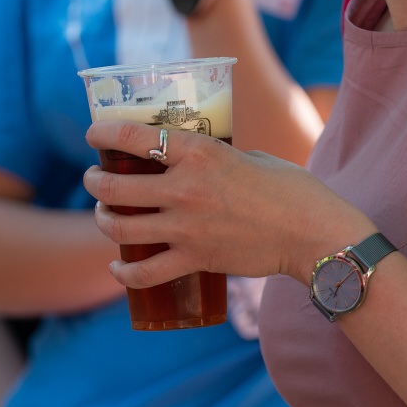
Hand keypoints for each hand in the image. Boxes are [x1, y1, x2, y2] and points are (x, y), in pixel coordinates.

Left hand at [82, 120, 375, 290]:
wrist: (313, 233)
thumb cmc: (290, 189)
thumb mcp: (247, 156)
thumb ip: (214, 159)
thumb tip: (192, 163)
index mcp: (199, 152)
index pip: (133, 136)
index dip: (103, 133)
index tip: (93, 133)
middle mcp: (184, 188)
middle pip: (113, 186)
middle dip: (94, 182)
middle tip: (94, 179)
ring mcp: (186, 227)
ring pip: (120, 228)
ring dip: (103, 220)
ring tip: (104, 215)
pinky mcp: (195, 259)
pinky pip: (144, 272)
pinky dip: (123, 272)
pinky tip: (117, 267)